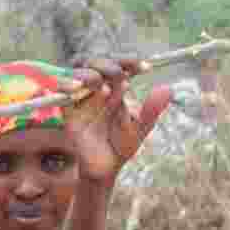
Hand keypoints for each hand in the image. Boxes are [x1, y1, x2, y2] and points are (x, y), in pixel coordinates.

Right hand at [64, 58, 171, 182]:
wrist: (106, 167)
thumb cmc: (123, 144)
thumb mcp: (141, 126)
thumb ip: (151, 109)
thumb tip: (167, 89)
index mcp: (116, 86)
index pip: (120, 65)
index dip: (130, 62)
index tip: (146, 67)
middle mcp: (98, 87)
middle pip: (97, 63)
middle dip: (108, 65)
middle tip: (120, 74)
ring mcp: (82, 96)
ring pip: (79, 72)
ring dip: (89, 74)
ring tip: (101, 85)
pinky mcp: (67, 108)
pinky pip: (61, 90)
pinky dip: (66, 85)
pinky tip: (76, 88)